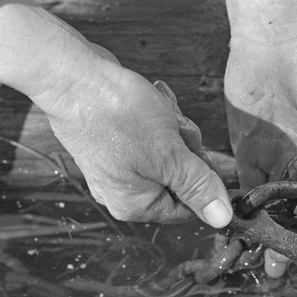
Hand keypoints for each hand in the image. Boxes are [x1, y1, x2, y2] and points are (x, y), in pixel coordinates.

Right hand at [46, 63, 232, 224]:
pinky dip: (159, 115)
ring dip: (173, 125)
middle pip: (181, 176)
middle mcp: (123, 191)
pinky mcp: (115, 139)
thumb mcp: (169, 155)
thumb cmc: (119, 116)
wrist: (74, 77)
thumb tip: (222, 219)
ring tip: (158, 110)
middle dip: (185, 145)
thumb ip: (198, 187)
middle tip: (170, 127)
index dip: (203, 179)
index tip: (197, 152)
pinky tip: (151, 100)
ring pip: (170, 149)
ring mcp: (117, 164)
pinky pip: (152, 133)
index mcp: (135, 205)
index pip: (189, 207)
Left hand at [216, 0, 296, 275]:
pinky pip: (242, 182)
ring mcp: (274, 155)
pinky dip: (238, 205)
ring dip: (262, 231)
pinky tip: (233, 229)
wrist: (275, 34)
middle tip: (280, 270)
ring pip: (270, 203)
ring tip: (256, 261)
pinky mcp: (245, 147)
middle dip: (290, 239)